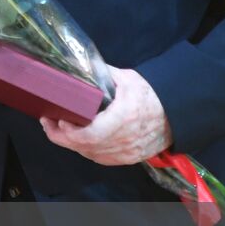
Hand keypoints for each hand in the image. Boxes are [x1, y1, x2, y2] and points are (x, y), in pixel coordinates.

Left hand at [40, 66, 171, 165]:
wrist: (176, 112)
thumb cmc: (150, 94)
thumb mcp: (126, 78)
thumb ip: (101, 74)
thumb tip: (77, 67)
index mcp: (124, 118)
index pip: (90, 134)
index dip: (69, 132)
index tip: (56, 119)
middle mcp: (125, 139)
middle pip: (85, 147)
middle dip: (61, 137)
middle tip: (48, 124)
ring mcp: (128, 152)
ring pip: (90, 154)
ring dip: (71, 144)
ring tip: (58, 129)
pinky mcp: (129, 158)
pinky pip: (101, 158)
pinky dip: (86, 150)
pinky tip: (77, 140)